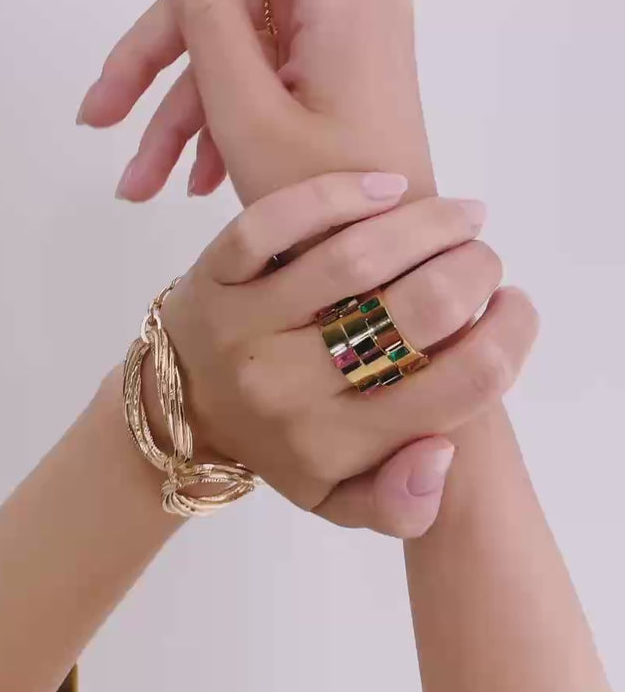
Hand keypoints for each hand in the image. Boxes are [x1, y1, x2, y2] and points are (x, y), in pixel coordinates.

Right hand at [70, 0, 435, 203]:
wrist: (390, 286)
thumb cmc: (330, 216)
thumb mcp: (248, 119)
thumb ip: (207, 16)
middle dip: (151, 56)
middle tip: (94, 119)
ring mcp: (342, 35)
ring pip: (230, 41)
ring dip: (174, 108)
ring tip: (136, 184)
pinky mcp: (334, 69)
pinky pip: (258, 72)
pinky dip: (215, 118)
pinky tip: (187, 181)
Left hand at [157, 171, 535, 532]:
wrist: (179, 411)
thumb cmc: (278, 443)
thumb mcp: (336, 498)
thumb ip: (398, 503)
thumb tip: (444, 452)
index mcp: (337, 444)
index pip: (458, 389)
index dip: (509, 337)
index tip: (513, 305)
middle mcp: (292, 387)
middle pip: (417, 312)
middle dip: (473, 271)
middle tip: (483, 257)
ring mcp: (248, 325)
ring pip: (354, 259)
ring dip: (427, 225)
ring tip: (459, 216)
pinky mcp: (213, 274)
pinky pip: (274, 223)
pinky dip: (337, 195)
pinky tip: (388, 188)